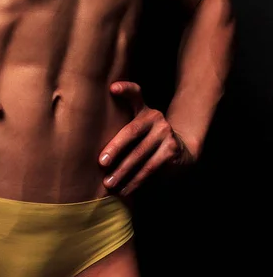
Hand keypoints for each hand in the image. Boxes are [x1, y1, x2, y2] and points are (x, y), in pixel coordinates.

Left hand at [98, 81, 195, 195]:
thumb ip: (122, 117)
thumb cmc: (147, 136)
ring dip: (123, 172)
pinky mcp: (172, 151)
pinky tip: (125, 189)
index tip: (113, 88)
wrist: (181, 148)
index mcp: (144, 109)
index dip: (125, 89)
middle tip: (101, 163)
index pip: (135, 94)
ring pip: (141, 155)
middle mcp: (156, 118)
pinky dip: (136, 181)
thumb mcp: (137, 122)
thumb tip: (94, 126)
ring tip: (109, 183)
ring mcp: (166, 134)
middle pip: (132, 133)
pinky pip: (151, 168)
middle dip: (115, 150)